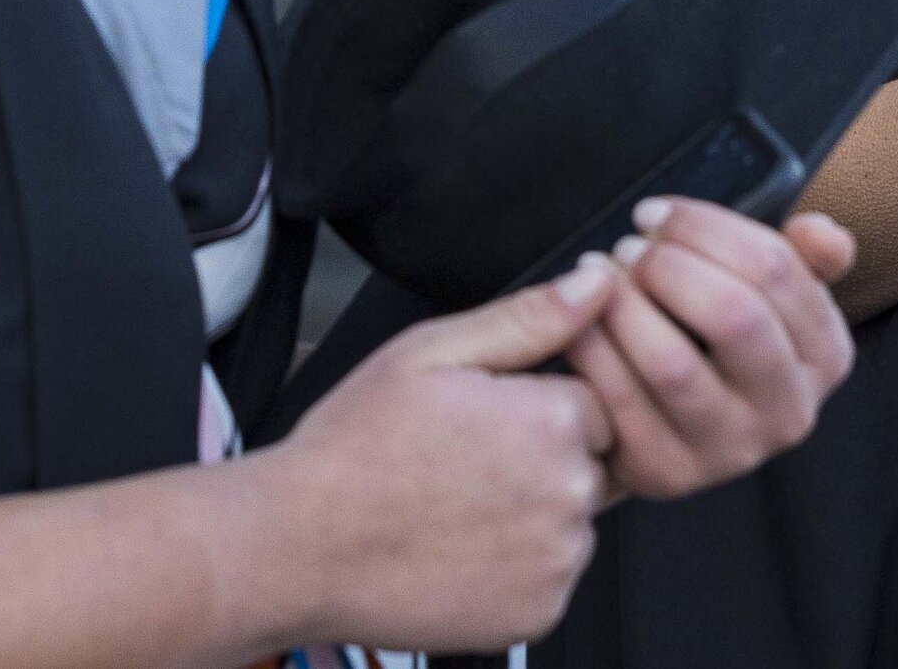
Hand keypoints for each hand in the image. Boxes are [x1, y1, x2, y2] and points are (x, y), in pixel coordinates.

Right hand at [264, 256, 622, 650]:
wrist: (301, 547)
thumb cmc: (355, 448)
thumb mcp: (433, 352)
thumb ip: (528, 317)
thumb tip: (596, 283)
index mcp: (552, 420)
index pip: (593, 402)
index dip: (538, 406)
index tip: (486, 421)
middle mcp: (569, 494)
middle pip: (588, 463)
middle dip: (541, 459)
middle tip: (463, 463)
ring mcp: (556, 562)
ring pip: (570, 522)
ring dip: (532, 514)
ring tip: (455, 508)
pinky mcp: (539, 614)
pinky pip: (549, 578)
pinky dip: (517, 567)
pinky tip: (460, 549)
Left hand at [563, 198, 858, 501]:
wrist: (661, 419)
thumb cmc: (711, 338)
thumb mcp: (767, 295)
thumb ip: (801, 258)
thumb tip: (821, 233)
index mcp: (824, 355)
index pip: (775, 269)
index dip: (705, 227)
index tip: (656, 214)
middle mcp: (789, 412)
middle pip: (734, 314)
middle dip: (669, 266)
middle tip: (628, 246)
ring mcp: (731, 451)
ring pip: (674, 362)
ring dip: (625, 305)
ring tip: (599, 275)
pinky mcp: (670, 474)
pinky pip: (622, 402)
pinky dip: (592, 348)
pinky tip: (576, 319)